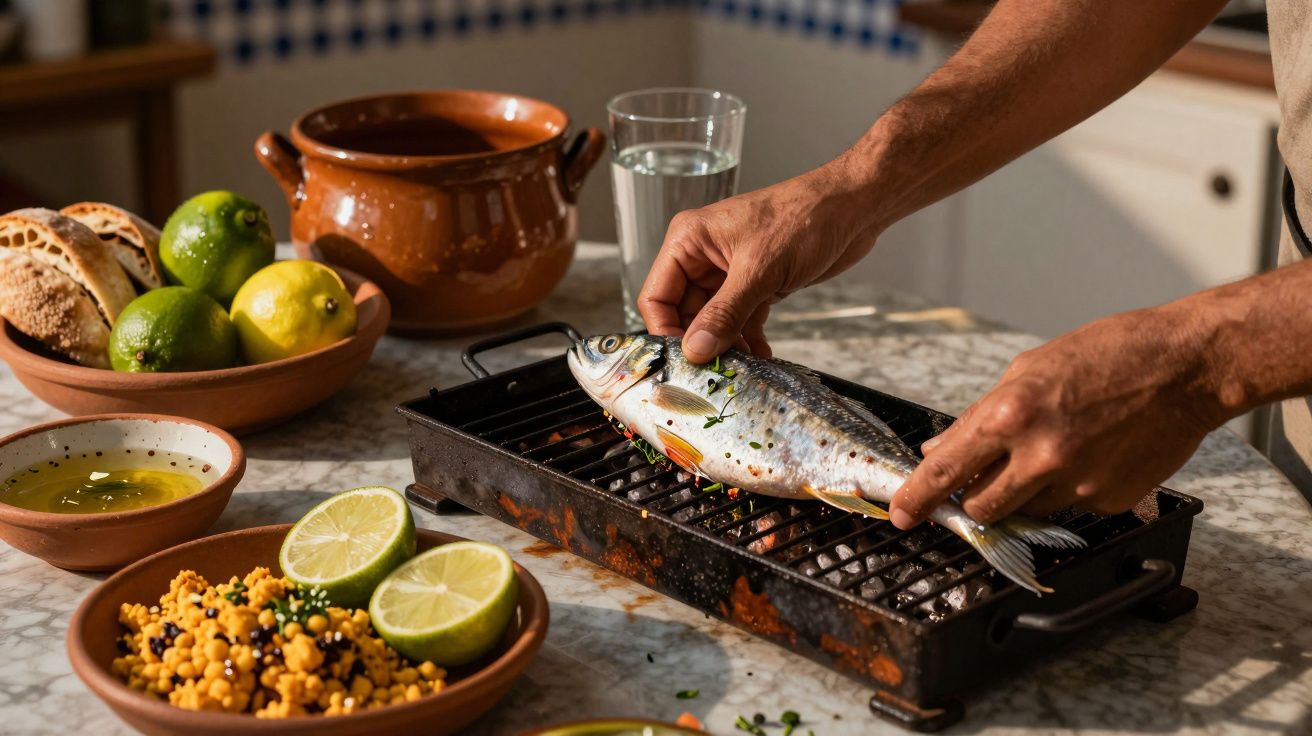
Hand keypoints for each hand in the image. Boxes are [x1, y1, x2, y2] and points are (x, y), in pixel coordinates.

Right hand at [637, 163, 882, 363]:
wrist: (853, 207)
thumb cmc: (804, 218)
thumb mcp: (758, 270)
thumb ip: (724, 314)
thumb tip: (695, 350)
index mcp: (689, 241)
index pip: (657, 296)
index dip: (666, 331)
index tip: (684, 362)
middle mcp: (703, 256)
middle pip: (684, 313)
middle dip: (700, 343)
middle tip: (716, 372)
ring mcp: (729, 271)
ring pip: (713, 320)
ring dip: (726, 345)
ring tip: (742, 370)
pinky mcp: (756, 283)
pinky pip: (741, 319)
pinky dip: (749, 339)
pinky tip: (761, 358)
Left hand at [889, 305, 1226, 527]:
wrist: (1185, 366)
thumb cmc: (1106, 354)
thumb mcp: (1027, 369)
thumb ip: (979, 417)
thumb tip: (938, 450)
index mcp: (1011, 413)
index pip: (946, 470)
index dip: (917, 498)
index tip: (902, 515)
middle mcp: (1040, 454)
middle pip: (982, 507)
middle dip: (974, 500)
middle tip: (986, 478)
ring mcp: (1078, 482)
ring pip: (1027, 511)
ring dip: (1026, 491)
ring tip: (1056, 447)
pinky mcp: (1109, 499)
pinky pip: (1071, 507)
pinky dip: (1070, 488)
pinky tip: (1092, 452)